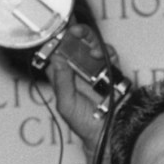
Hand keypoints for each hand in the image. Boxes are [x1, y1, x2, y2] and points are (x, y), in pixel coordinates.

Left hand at [45, 23, 118, 154]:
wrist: (109, 134)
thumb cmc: (85, 124)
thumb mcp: (67, 105)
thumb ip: (62, 82)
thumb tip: (58, 59)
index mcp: (62, 76)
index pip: (54, 52)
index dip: (53, 40)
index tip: (53, 30)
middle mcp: (78, 70)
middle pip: (73, 43)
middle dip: (71, 32)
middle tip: (71, 29)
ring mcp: (94, 69)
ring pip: (90, 44)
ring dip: (87, 37)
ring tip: (83, 36)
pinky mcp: (111, 71)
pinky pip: (109, 54)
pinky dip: (105, 50)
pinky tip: (98, 54)